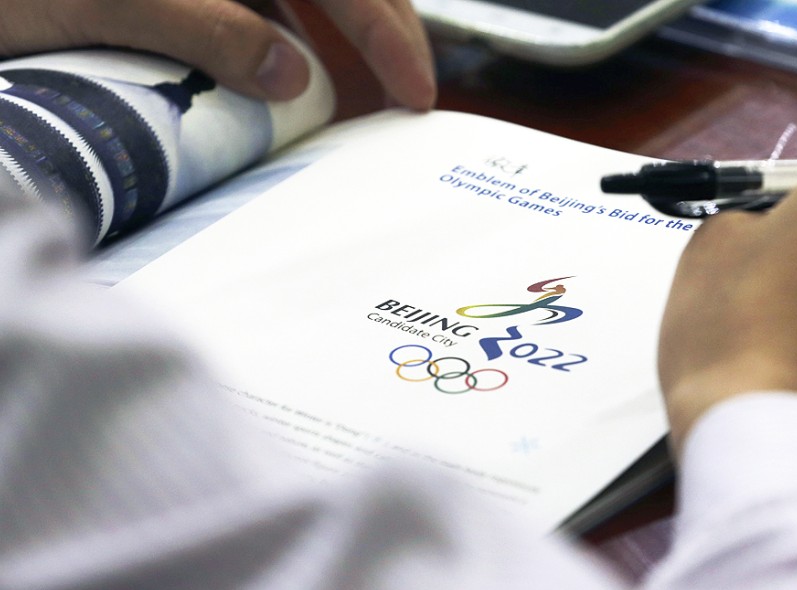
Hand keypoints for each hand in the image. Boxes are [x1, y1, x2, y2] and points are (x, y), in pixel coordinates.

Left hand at [0, 0, 434, 107]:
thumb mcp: (101, 1)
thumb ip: (203, 26)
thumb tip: (293, 76)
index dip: (385, 30)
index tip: (414, 92)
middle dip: (382, 23)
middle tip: (411, 89)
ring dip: (343, 29)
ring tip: (372, 81)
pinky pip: (260, 3)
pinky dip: (289, 34)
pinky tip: (294, 70)